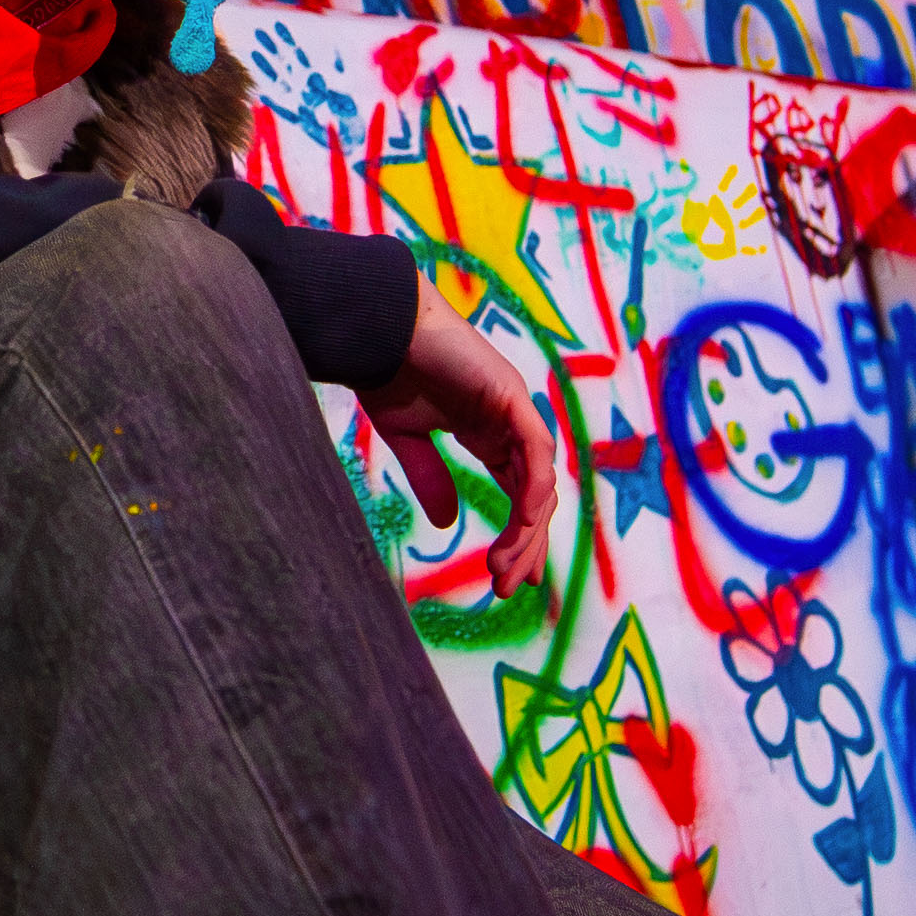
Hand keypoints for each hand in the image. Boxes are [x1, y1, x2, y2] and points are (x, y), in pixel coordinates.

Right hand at [358, 278, 558, 596]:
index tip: (510, 578)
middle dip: (525, 544)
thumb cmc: (387, 371)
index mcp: (488, 432)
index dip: (520, 535)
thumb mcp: (408, 439)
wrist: (376, 329)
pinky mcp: (509, 394)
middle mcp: (508, 423)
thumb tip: (448, 522)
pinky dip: (533, 485)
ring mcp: (514, 407)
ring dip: (528, 529)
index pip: (518, 492)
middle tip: (508, 587)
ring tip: (504, 569)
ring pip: (539, 479)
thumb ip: (431, 478)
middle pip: (534, 495)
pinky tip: (524, 521)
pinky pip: (534, 448)